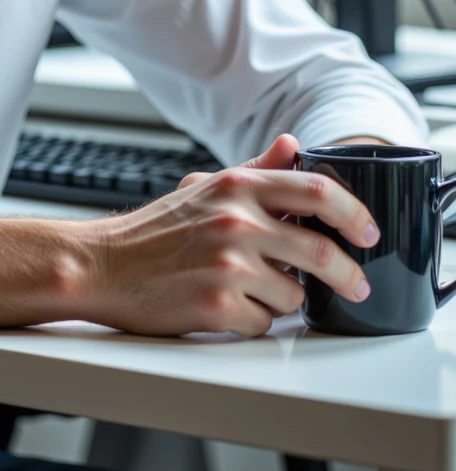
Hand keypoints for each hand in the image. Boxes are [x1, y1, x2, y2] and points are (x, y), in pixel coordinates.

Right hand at [79, 133, 378, 338]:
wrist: (101, 266)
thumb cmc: (152, 232)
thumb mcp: (203, 187)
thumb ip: (254, 169)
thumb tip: (294, 146)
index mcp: (236, 187)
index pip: (317, 191)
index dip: (354, 213)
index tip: (368, 232)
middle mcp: (235, 222)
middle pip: (322, 252)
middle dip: (348, 276)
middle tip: (355, 286)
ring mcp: (227, 266)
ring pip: (294, 296)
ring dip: (282, 301)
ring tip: (249, 291)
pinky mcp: (217, 307)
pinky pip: (263, 324)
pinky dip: (252, 322)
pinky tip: (225, 308)